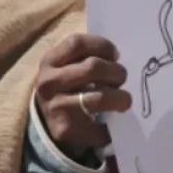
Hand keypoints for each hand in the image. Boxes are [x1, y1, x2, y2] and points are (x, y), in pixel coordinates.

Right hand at [35, 34, 131, 158]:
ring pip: (99, 96)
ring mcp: (55, 106)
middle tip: (122, 78)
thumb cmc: (66, 87)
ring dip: (120, 97)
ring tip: (123, 99)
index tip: (115, 55)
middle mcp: (49, 82)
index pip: (77, 44)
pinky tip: (114, 117)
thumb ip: (86, 56)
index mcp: (50, 61)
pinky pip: (99, 123)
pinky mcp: (65, 128)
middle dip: (116, 72)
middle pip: (93, 67)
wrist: (50, 123)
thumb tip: (116, 55)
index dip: (101, 46)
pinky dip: (113, 119)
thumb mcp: (68, 66)